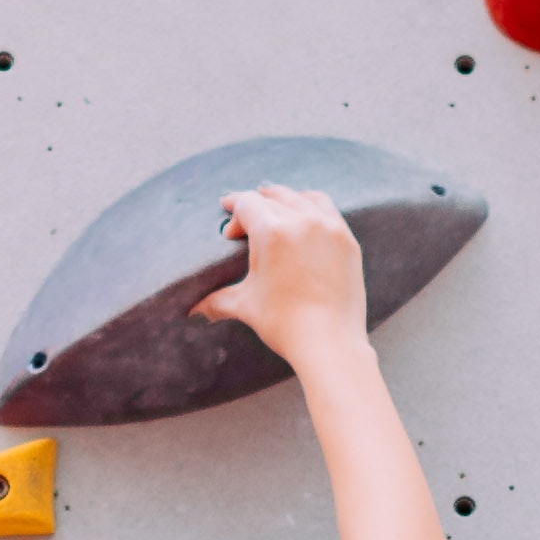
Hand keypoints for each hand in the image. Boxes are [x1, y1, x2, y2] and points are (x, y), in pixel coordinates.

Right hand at [200, 180, 366, 357]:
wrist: (329, 342)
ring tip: (275, 205)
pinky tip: (306, 214)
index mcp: (272, 231)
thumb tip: (193, 310)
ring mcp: (328, 228)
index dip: (233, 211)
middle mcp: (302, 221)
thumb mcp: (244, 306)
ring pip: (302, 198)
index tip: (228, 228)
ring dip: (284, 199)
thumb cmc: (284, 324)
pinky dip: (312, 206)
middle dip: (255, 204)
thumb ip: (215, 300)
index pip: (247, 203)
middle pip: (273, 197)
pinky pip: (328, 209)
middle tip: (244, 214)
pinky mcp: (346, 240)